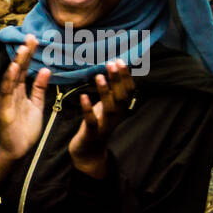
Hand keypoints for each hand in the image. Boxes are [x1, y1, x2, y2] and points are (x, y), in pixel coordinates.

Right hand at [0, 35, 49, 186]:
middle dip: (24, 53)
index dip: (29, 54)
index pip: (24, 69)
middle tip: (31, 36)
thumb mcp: (36, 105)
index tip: (36, 39)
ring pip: (11, 78)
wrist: (18, 150)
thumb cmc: (25, 129)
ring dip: (16, 62)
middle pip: (17, 69)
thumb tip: (45, 69)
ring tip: (23, 48)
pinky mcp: (4, 110)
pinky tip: (13, 68)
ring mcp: (6, 101)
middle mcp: (11, 93)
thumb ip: (39, 88)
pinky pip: (6, 93)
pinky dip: (8, 80)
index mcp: (19, 92)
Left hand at [69, 58, 133, 178]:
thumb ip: (111, 91)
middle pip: (121, 96)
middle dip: (117, 79)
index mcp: (120, 108)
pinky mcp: (92, 133)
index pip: (128, 90)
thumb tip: (113, 69)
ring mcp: (105, 125)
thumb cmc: (97, 124)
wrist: (89, 152)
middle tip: (112, 63)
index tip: (120, 61)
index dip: (126, 76)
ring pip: (109, 107)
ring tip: (98, 76)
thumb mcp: (106, 106)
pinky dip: (88, 109)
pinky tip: (83, 97)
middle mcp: (116, 116)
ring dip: (104, 91)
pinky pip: (91, 121)